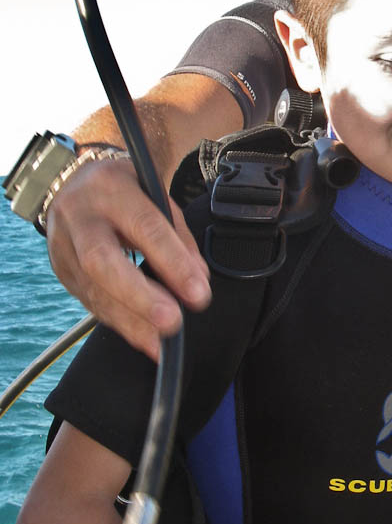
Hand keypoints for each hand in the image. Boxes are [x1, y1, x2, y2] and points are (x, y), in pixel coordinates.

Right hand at [46, 157, 210, 358]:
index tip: (198, 293)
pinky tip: (144, 338)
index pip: (145, 227)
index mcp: (111, 187)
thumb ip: (180, 238)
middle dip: (139, 296)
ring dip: (131, 320)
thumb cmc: (126, 190)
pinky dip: (120, 323)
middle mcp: (80, 215)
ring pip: (93, 289)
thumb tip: (196, 284)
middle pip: (102, 261)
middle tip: (171, 321)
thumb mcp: (158, 195)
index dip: (172, 263)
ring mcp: (63, 245)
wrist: (78, 181)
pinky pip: (90, 302)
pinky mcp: (60, 270)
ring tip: (161, 341)